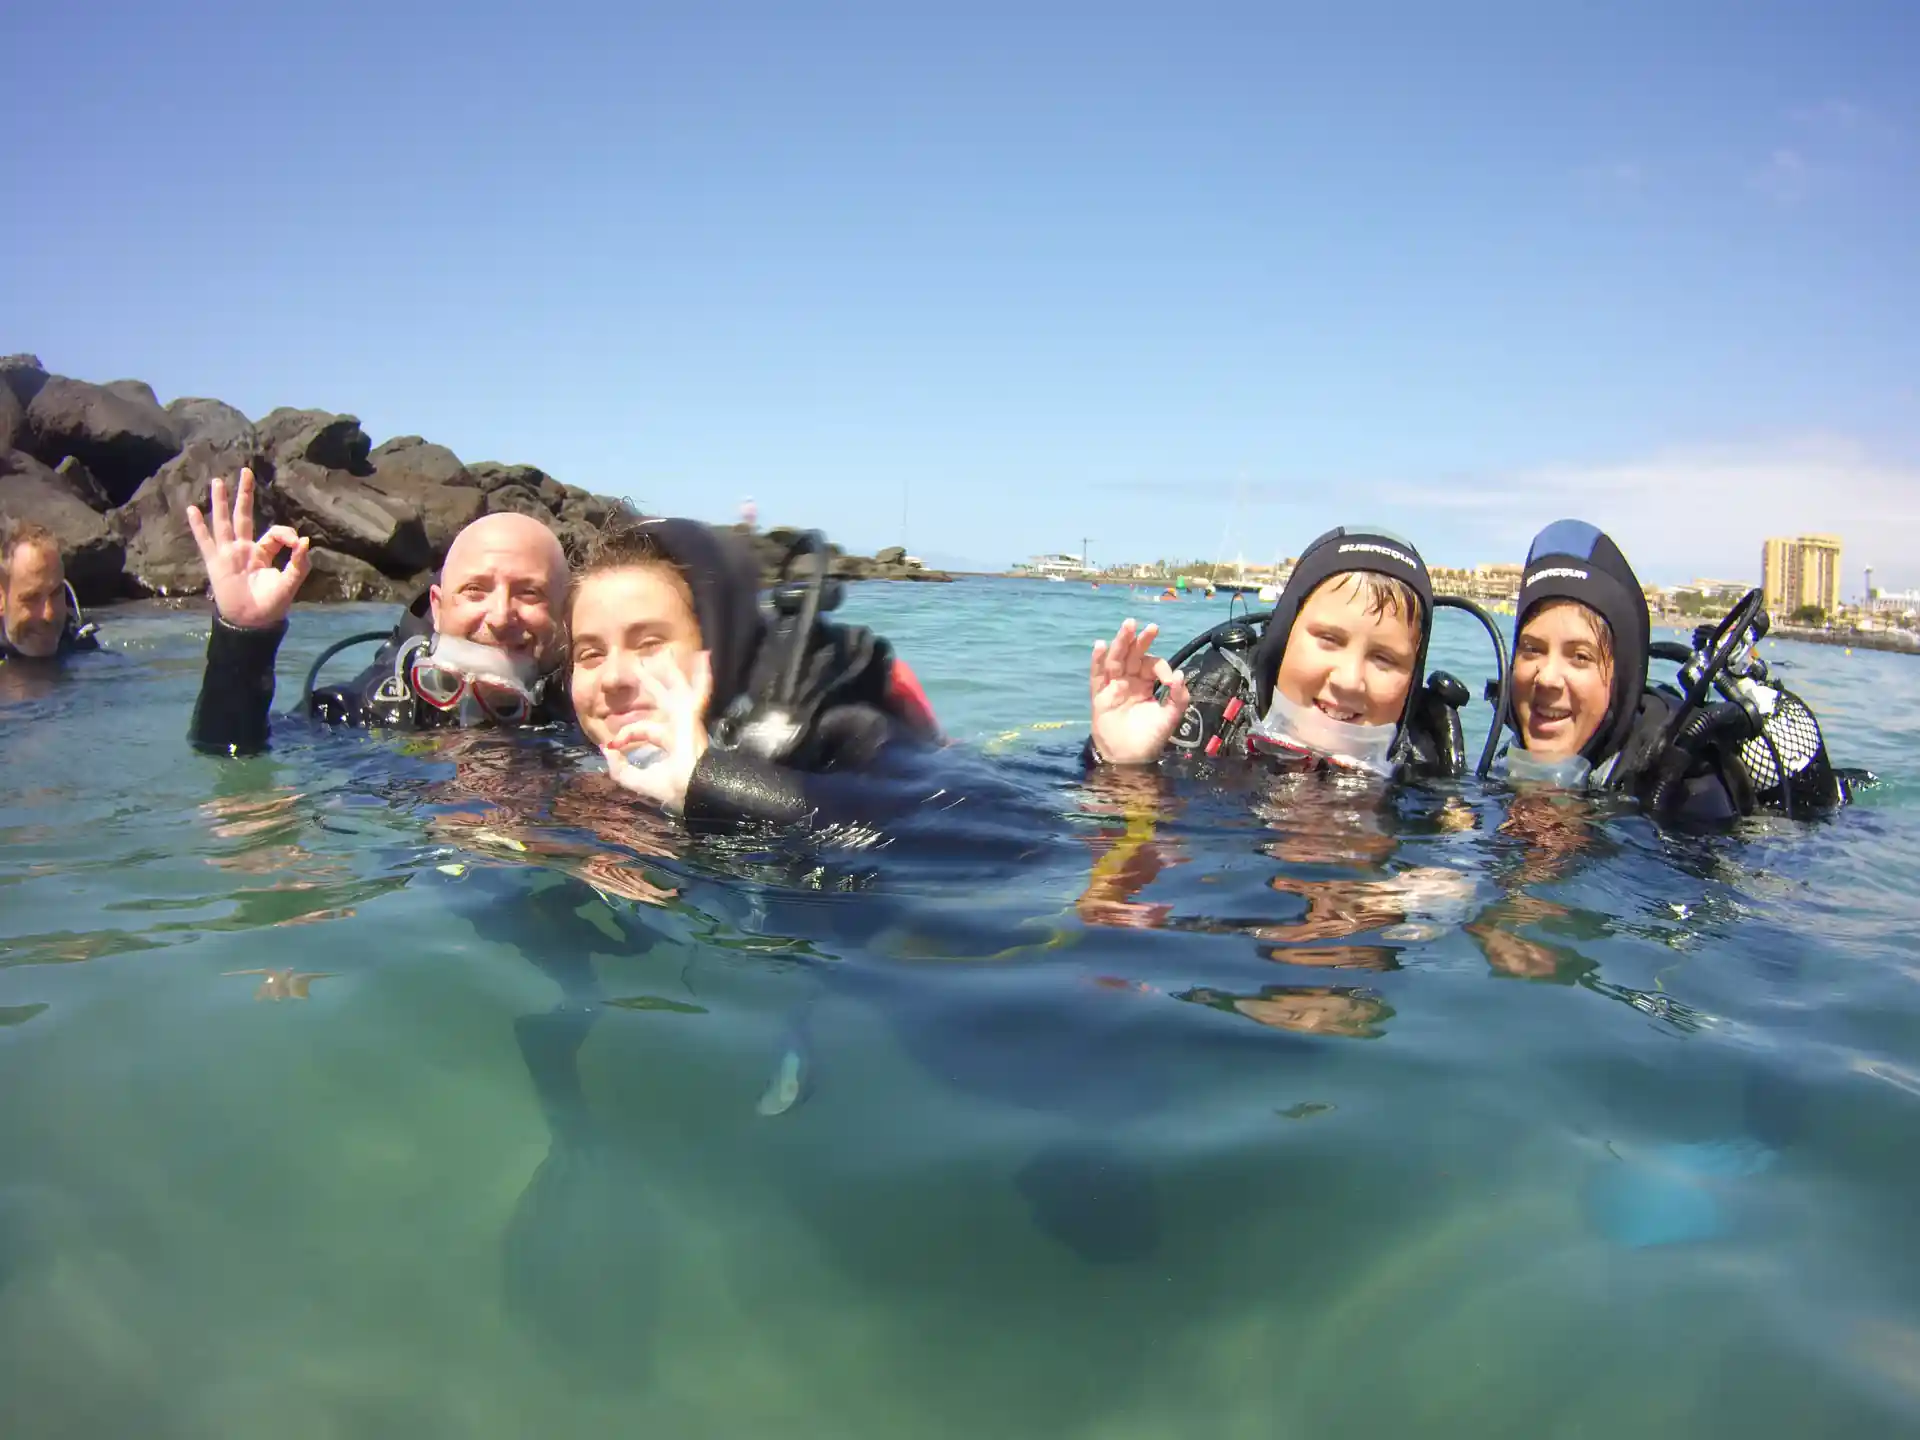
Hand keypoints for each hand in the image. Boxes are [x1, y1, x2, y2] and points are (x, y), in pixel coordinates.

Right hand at [185, 469, 310, 628]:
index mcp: (264, 552)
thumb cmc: (272, 604)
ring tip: (218, 481)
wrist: (251, 622)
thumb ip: (299, 563)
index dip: (287, 534)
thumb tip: (306, 540)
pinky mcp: (216, 562)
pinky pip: (205, 541)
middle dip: (245, 494)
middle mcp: (245, 548)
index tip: (297, 544)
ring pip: (224, 522)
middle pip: (244, 515)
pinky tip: (192, 509)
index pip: (275, 532)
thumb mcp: (290, 582)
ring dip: (221, 502)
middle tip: (247, 471)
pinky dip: (198, 526)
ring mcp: (229, 553)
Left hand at [603, 651, 713, 813]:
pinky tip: (705, 656)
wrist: (692, 789)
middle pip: (662, 698)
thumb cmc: (669, 787)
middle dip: (649, 682)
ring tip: (665, 652)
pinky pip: (700, 691)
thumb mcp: (636, 779)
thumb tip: (605, 749)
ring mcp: (687, 720)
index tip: (611, 743)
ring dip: (670, 670)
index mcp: (669, 742)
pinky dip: (703, 675)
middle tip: (637, 665)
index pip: (643, 728)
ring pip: (678, 688)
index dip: (625, 733)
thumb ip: (619, 769)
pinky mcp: (692, 716)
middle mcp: (678, 727)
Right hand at [1089, 619, 1190, 764]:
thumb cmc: (1149, 738)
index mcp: (1145, 683)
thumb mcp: (1169, 719)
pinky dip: (1097, 661)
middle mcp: (1129, 681)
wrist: (1129, 758)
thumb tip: (1181, 675)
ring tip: (1128, 625)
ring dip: (1121, 642)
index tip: (1171, 680)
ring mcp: (1113, 687)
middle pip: (1133, 655)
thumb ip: (1178, 699)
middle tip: (1150, 626)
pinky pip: (1097, 676)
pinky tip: (1100, 646)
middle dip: (1141, 640)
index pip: (1152, 665)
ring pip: (1116, 660)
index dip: (1162, 667)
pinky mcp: (1099, 696)